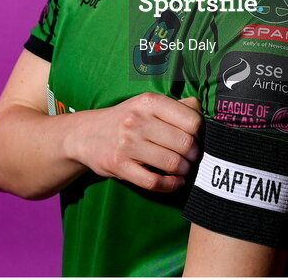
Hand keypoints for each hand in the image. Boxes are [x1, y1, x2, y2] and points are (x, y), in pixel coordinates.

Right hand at [69, 92, 201, 192]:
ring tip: (183, 169)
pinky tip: (175, 182)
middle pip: (185, 143)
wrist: (85, 134)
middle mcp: (138, 120)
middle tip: (193, 157)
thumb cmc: (125, 119)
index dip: (201, 133)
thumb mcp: (147, 104)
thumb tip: (201, 110)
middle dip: (194, 154)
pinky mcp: (119, 166)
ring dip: (184, 170)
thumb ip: (176, 106)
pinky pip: (154, 181)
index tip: (197, 139)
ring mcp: (127, 144)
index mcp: (149, 102)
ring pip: (172, 163)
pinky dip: (170, 185)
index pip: (192, 120)